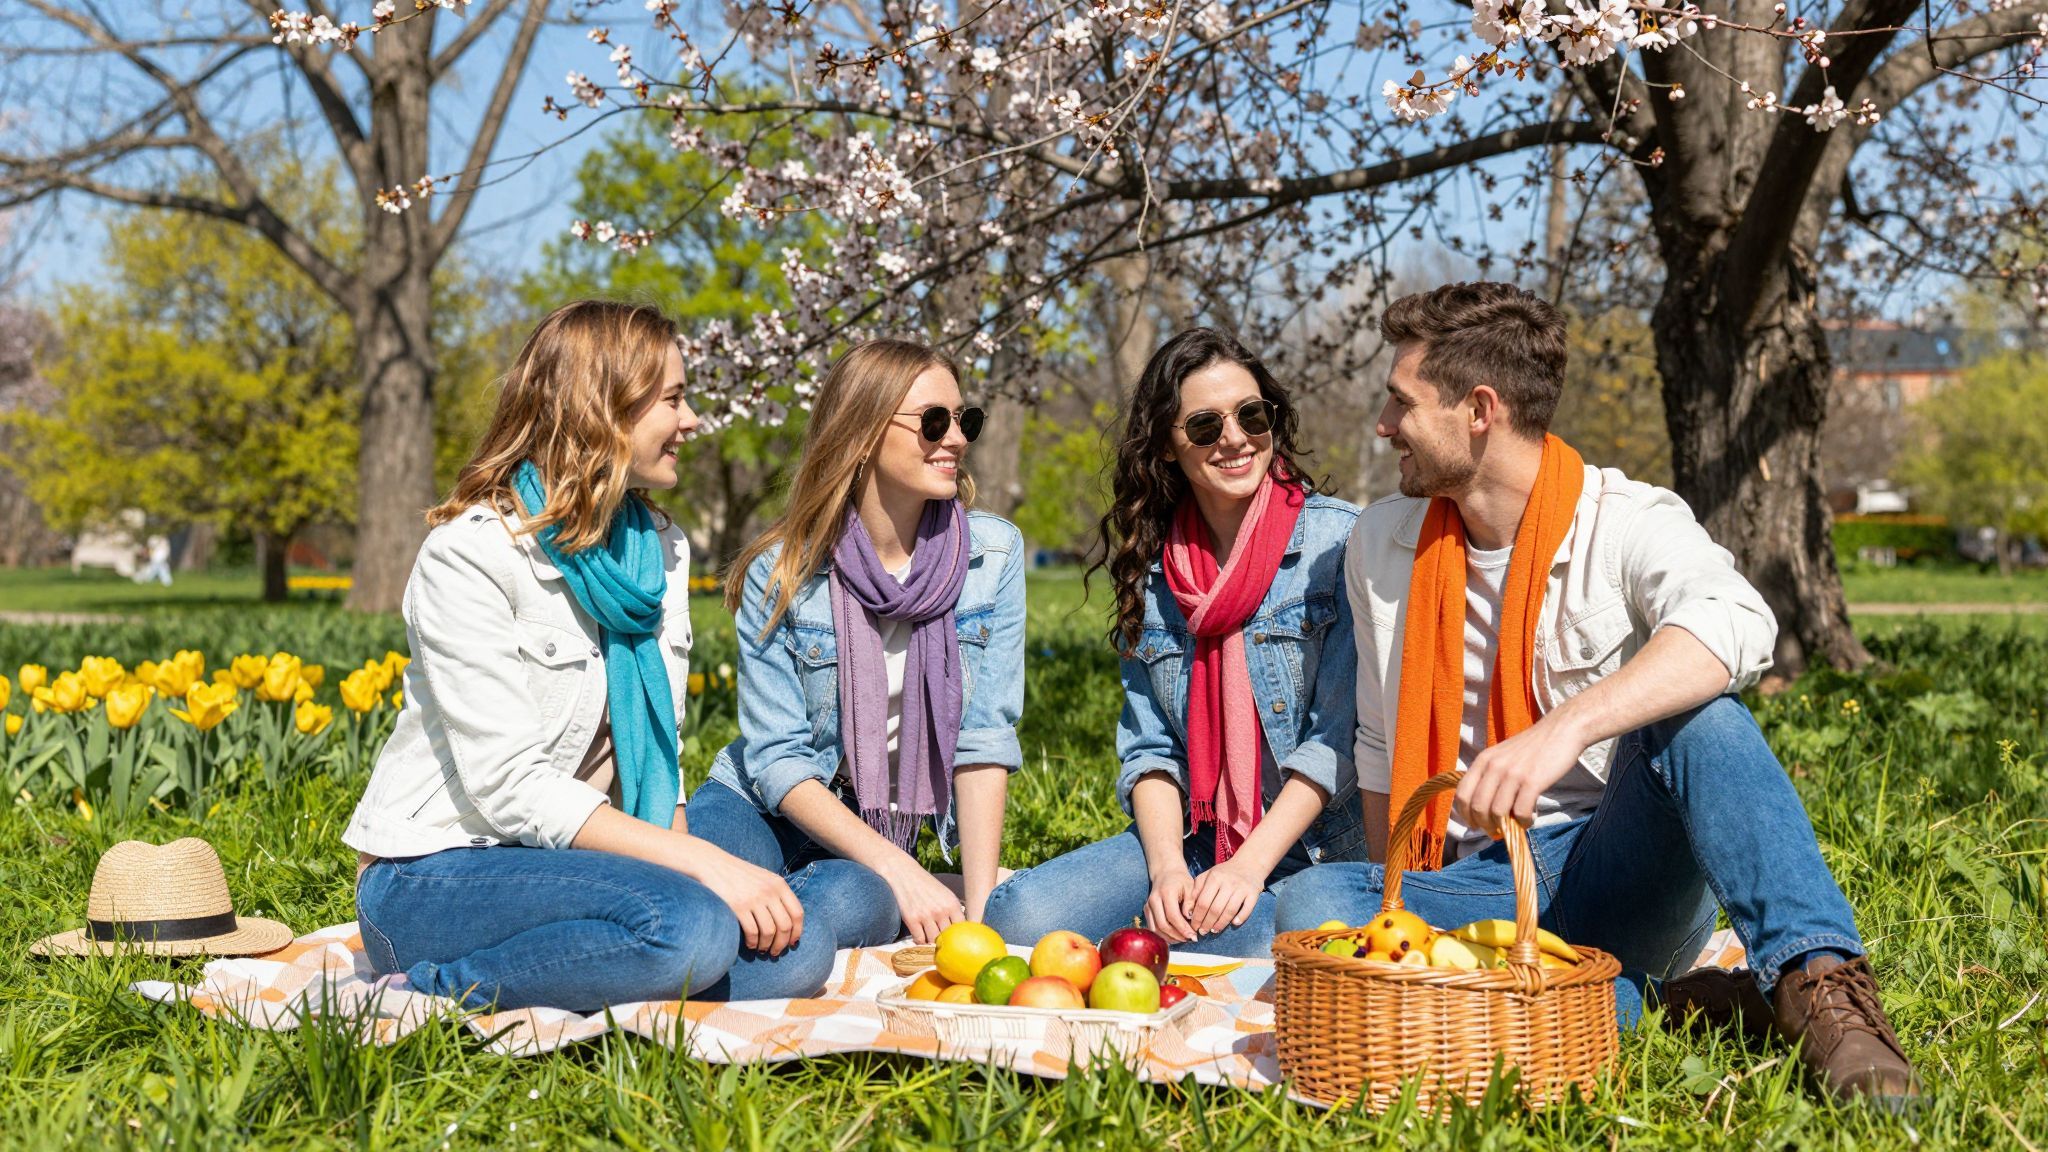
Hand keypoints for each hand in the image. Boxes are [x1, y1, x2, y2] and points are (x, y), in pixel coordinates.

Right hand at [686, 844, 804, 955]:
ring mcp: (754, 899)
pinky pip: (752, 932)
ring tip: (763, 950)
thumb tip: (789, 924)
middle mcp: (769, 891)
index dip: (797, 932)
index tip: (792, 943)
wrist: (714, 865)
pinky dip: (753, 943)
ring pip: (769, 932)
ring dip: (767, 946)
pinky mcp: (738, 907)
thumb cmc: (740, 875)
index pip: (797, 913)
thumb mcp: (765, 878)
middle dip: (782, 944)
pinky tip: (750, 945)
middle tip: (776, 952)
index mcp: (779, 884)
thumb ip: (778, 895)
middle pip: (785, 926)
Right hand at [882, 857, 964, 944]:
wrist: (903, 873)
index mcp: (952, 904)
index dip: (959, 935)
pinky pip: (920, 939)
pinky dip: (920, 940)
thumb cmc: (926, 885)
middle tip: (942, 940)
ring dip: (932, 940)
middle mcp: (940, 910)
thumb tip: (961, 930)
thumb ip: (953, 911)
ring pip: (933, 940)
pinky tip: (920, 935)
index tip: (956, 938)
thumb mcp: (945, 894)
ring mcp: (926, 916)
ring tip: (930, 936)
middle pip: (948, 936)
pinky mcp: (911, 919)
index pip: (962, 928)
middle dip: (945, 939)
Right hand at [1144, 868, 1198, 943]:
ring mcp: (1148, 906)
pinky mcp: (1146, 911)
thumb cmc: (1180, 880)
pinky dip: (1163, 935)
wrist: (1166, 873)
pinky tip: (1175, 936)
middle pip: (1162, 925)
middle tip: (1190, 939)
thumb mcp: (1190, 887)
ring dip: (1170, 937)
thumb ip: (1190, 902)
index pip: (1172, 916)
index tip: (1193, 936)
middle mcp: (1154, 900)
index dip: (1183, 928)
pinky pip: (1153, 928)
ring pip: (1156, 929)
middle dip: (1177, 935)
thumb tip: (1189, 918)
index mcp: (1166, 893)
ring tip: (1183, 939)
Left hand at [1185, 858, 1263, 937]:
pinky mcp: (1253, 893)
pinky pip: (1247, 909)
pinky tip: (1234, 924)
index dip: (1197, 917)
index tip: (1194, 926)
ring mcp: (1242, 888)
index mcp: (1214, 877)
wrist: (1249, 863)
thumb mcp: (1208, 875)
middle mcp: (1228, 882)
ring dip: (1221, 924)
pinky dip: (1240, 918)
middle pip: (1215, 909)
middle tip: (1202, 932)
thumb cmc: (1224, 873)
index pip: (1203, 902)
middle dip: (1207, 923)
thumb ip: (1196, 890)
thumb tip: (1189, 911)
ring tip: (1214, 931)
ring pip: (1230, 911)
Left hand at [1453, 712, 1589, 838]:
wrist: (1561, 730)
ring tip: (1515, 825)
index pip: (1462, 794)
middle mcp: (1494, 766)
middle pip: (1477, 807)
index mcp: (1483, 760)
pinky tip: (1529, 819)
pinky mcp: (1532, 781)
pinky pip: (1521, 812)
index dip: (1466, 815)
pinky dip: (1524, 822)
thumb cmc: (1533, 747)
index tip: (1476, 825)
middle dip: (1484, 825)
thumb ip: (1491, 777)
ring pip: (1496, 812)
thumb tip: (1484, 810)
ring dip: (1504, 826)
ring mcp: (1512, 774)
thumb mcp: (1503, 755)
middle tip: (1496, 832)